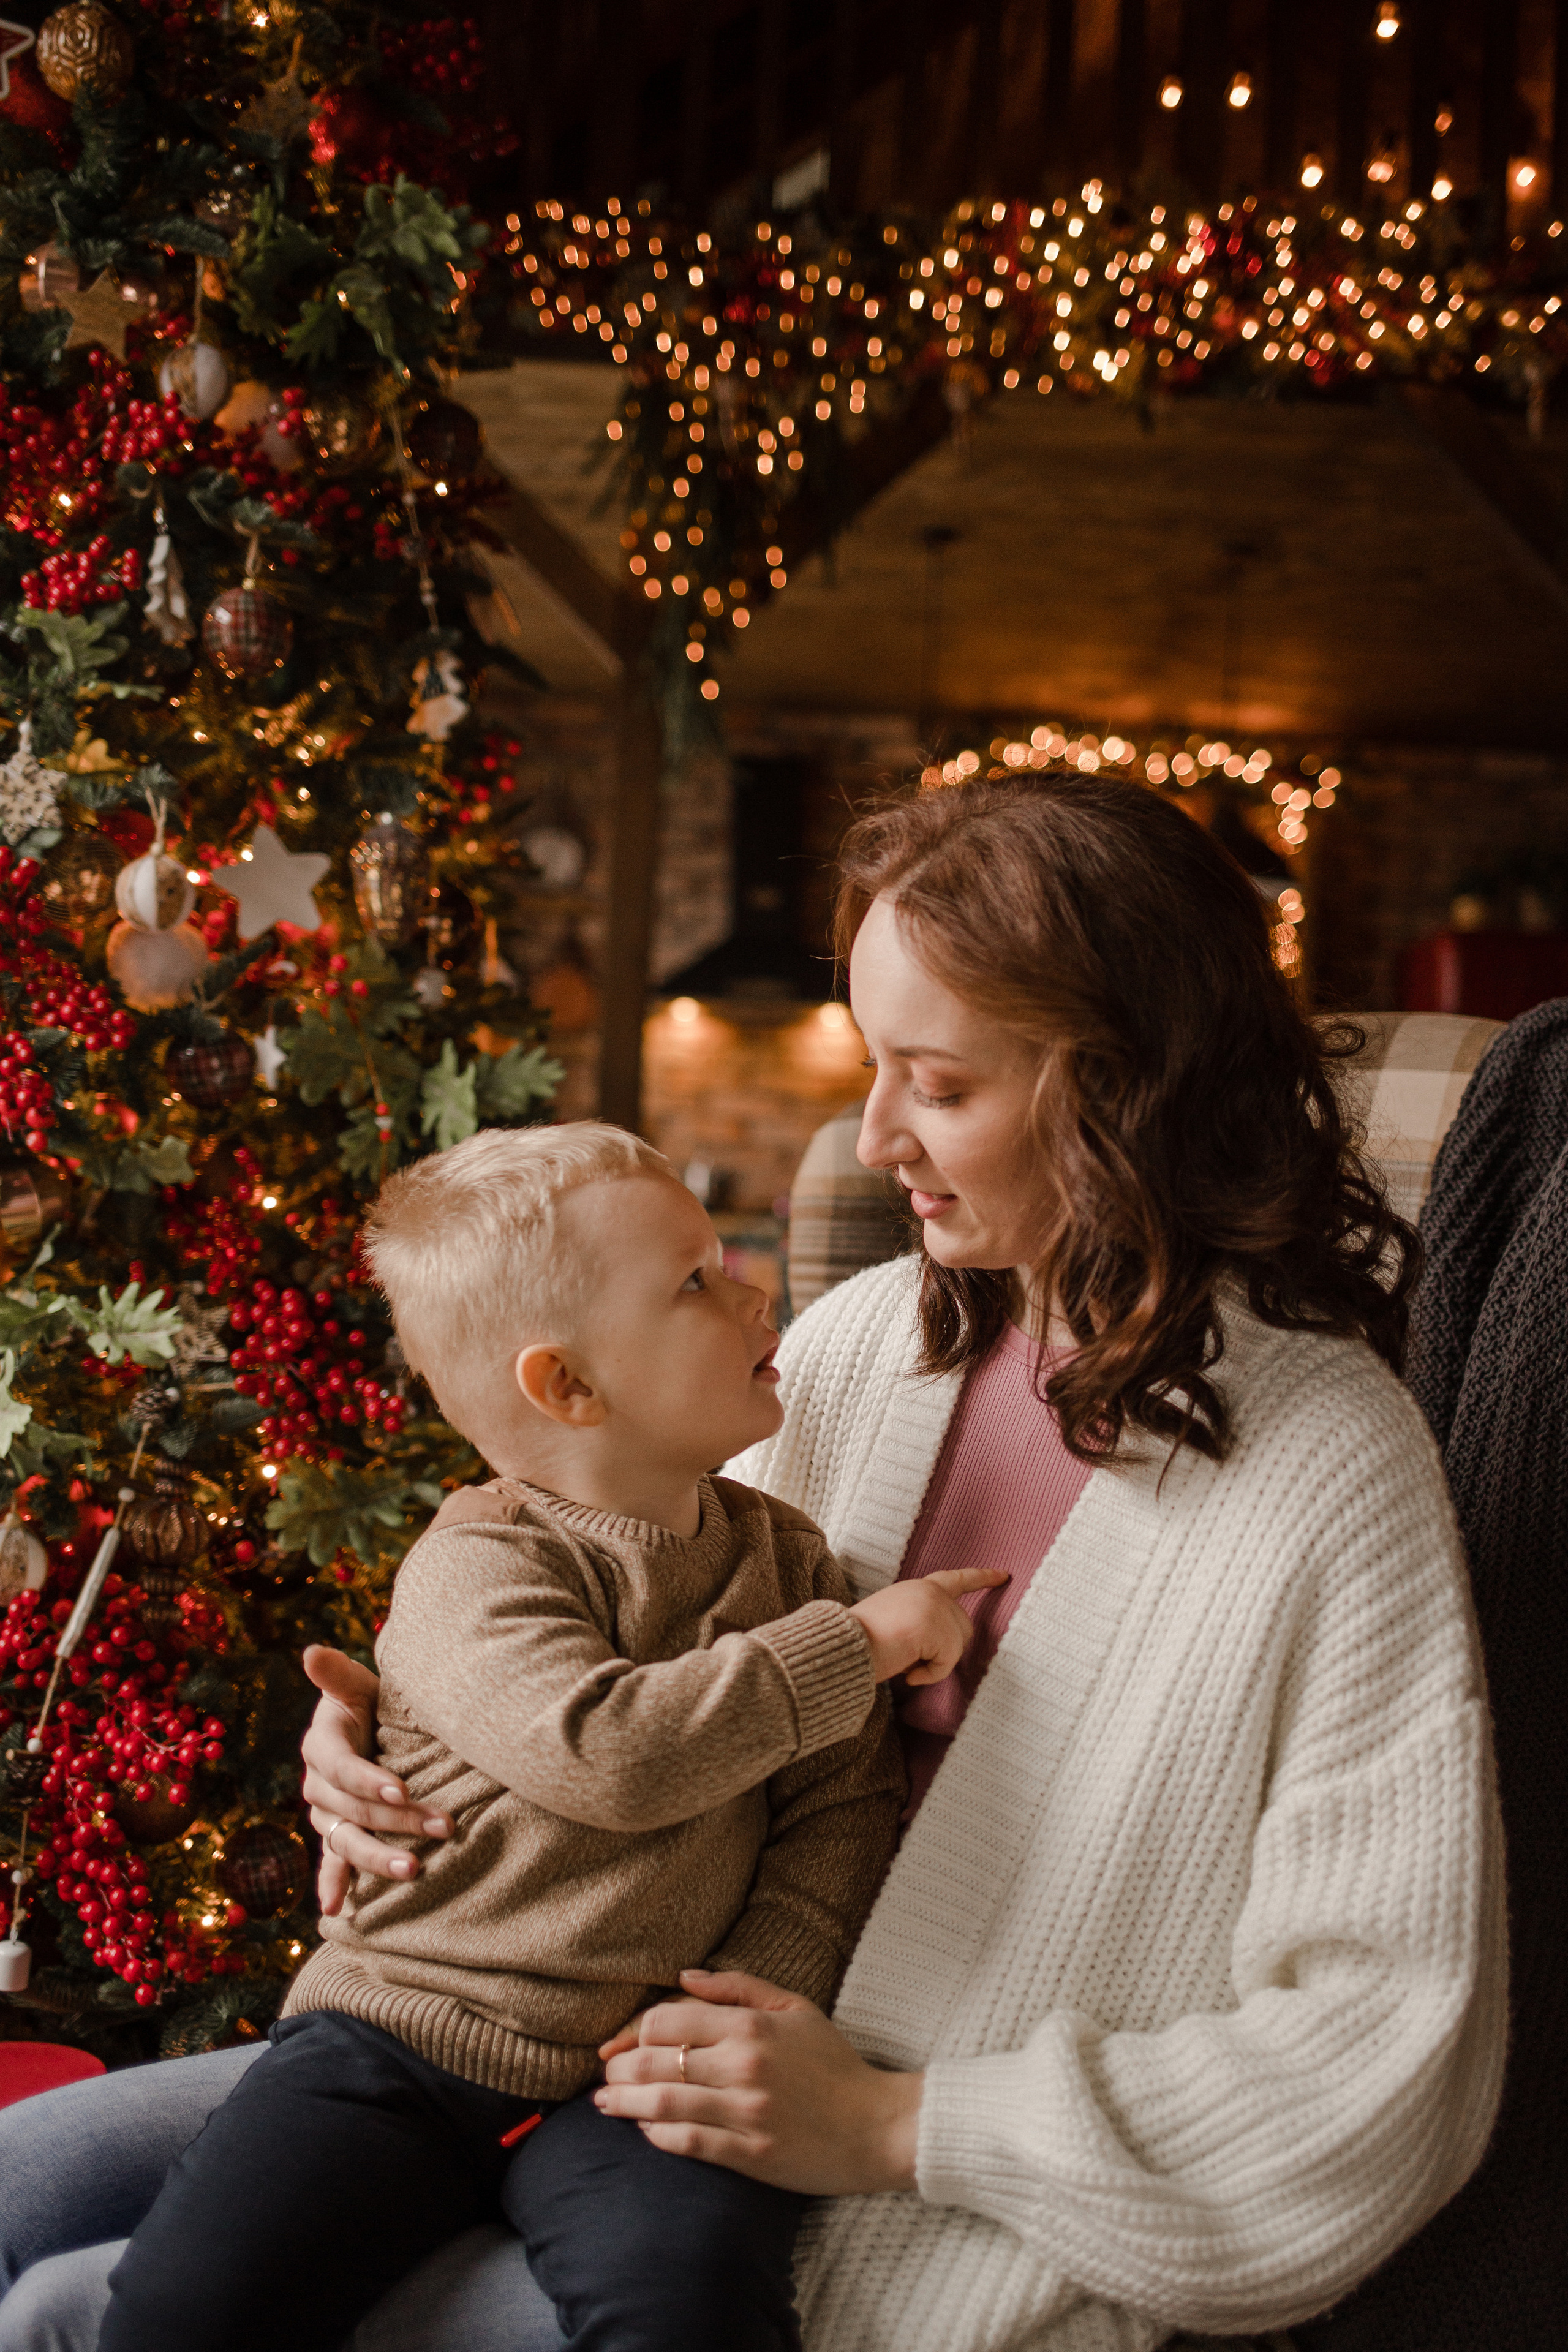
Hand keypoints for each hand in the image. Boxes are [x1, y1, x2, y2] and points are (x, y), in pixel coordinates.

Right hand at [300, 1644, 451, 1913]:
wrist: (374, 1726)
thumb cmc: (372, 1702)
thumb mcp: (359, 1686)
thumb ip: (338, 1674)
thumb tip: (310, 1651)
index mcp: (321, 1746)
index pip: (343, 1768)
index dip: (369, 1780)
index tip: (403, 1789)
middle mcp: (318, 1784)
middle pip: (354, 1808)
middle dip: (398, 1819)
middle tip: (443, 1827)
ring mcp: (327, 1815)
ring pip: (347, 1839)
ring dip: (377, 1858)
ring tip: (413, 1871)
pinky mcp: (338, 1834)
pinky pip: (333, 1862)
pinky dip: (334, 1885)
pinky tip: (337, 1912)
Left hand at [595, 1969, 922, 2195]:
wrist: (877, 2126)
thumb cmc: (834, 2064)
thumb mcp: (795, 2008)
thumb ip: (737, 1987)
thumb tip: (684, 1975)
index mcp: (752, 2026)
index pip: (667, 2020)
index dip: (634, 2031)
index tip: (621, 2043)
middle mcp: (744, 2066)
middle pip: (656, 2062)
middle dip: (620, 2069)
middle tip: (605, 2074)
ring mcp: (746, 2113)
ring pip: (663, 2106)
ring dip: (625, 2103)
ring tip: (605, 2103)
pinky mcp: (750, 2154)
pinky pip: (688, 2143)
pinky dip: (657, 2136)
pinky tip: (645, 2130)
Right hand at [851, 1567, 1006, 1685]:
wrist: (846, 1644)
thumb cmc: (862, 1639)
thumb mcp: (897, 1619)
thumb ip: (924, 1620)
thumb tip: (945, 1643)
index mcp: (919, 1587)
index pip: (957, 1579)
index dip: (981, 1578)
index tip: (1003, 1575)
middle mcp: (931, 1592)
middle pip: (963, 1628)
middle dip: (945, 1650)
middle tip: (910, 1658)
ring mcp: (936, 1608)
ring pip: (957, 1647)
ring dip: (934, 1663)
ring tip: (904, 1661)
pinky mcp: (938, 1628)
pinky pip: (947, 1664)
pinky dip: (929, 1675)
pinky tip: (907, 1672)